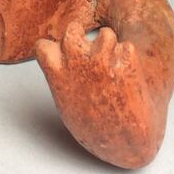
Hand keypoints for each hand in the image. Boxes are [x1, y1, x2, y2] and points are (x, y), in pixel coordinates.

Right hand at [35, 22, 167, 168]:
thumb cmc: (96, 132)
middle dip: (82, 38)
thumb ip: (63, 83)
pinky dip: (129, 59)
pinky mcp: (126, 59)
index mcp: (59, 73)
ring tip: (114, 67)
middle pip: (73, 30)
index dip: (55, 51)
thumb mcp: (69, 109)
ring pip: (106, 34)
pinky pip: (127, 47)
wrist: (128, 143)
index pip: (44, 45)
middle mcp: (77, 59)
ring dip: (111, 47)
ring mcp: (103, 57)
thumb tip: (62, 69)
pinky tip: (129, 77)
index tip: (64, 61)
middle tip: (90, 55)